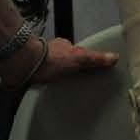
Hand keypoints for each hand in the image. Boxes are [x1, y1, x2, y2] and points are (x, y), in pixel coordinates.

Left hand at [0, 34, 118, 87]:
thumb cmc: (52, 59)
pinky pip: (38, 79)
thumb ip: (95, 59)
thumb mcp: (78, 58)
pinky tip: (44, 93)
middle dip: (67, 71)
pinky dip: (42, 85)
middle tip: (73, 84)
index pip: (75, 53)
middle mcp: (51, 52)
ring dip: (53, 79)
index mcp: (63, 46)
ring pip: (50, 70)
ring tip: (59, 92)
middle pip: (63, 62)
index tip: (84, 72)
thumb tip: (115, 57)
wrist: (24, 65)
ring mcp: (39, 62)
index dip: (81, 61)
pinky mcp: (29, 73)